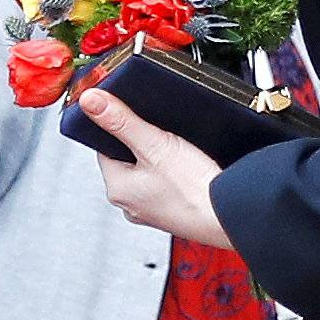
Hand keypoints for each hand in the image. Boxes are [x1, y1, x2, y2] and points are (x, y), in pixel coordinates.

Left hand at [79, 90, 232, 248]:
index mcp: (117, 189)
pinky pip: (166, 186)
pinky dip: (174, 175)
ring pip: (147, 173)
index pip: (104, 148)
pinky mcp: (173, 214)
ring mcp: (152, 212)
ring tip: (178, 152)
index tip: (134, 118)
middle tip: (162, 135)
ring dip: (160, 159)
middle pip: (127, 160)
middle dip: (142, 144)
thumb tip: (90, 102)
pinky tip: (188, 169)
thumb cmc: (193, 189)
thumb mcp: (154, 144)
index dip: (119, 128)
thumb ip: (121, 121)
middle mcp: (130, 205)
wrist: (228, 217)